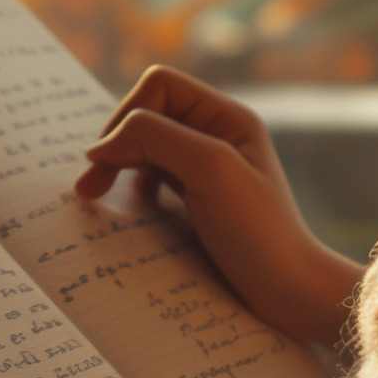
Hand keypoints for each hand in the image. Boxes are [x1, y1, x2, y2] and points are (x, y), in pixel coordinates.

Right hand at [74, 64, 361, 345]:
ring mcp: (207, 168)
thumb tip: (100, 146)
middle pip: (148, 114)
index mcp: (226, 117)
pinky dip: (134, 188)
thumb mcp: (209, 168)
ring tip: (97, 196)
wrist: (289, 292)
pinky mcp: (199, 200)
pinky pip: (154, 178)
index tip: (106, 162)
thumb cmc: (258, 231)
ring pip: (146, 147)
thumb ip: (154, 137)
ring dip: (120, 166)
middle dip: (116, 144)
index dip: (127, 114)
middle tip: (88, 189)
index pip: (159, 86)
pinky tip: (133, 209)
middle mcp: (217, 136)